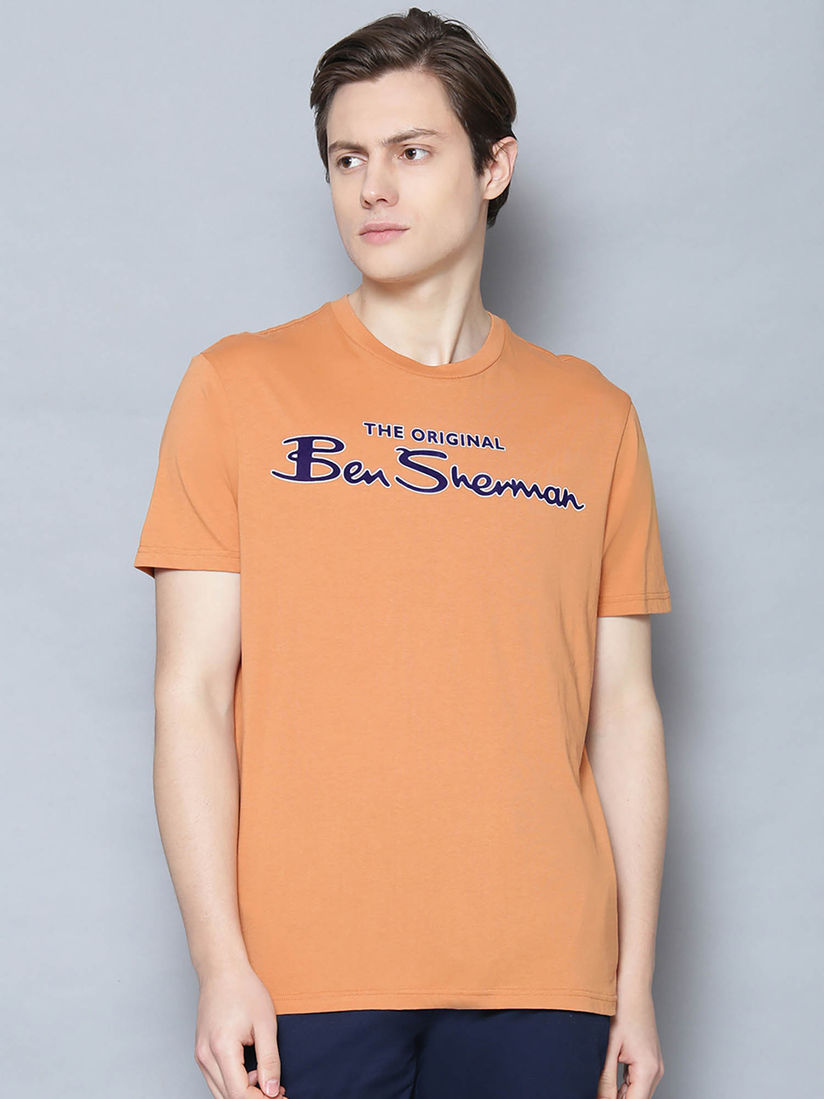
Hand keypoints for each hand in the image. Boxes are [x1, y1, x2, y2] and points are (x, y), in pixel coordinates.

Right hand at [194, 963, 290, 1097]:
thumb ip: (269, 1061)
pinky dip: (233, 1083)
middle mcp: (204, 1056)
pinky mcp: (201, 1052)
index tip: (281, 1098)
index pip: (239, 1094)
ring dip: (243, 1093)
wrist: (222, 970)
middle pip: (227, 1097)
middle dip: (254, 1098)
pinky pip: (215, 1079)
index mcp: (221, 1048)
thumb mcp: (265, 1024)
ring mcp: (200, 1055)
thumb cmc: (244, 990)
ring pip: (219, 1092)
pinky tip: (251, 1073)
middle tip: (278, 1092)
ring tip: (267, 1081)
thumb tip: (272, 1091)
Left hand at [596, 985, 664, 1098]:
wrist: (632, 985)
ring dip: (620, 1094)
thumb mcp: (608, 1048)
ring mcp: (655, 1065)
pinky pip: (637, 1081)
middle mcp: (656, 1070)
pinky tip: (609, 1076)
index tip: (600, 1097)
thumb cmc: (622, 1008)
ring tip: (602, 1081)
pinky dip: (624, 1085)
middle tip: (598, 1090)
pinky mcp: (649, 1059)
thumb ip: (605, 1080)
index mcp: (648, 1070)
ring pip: (637, 1093)